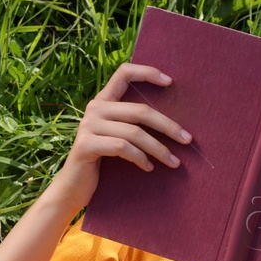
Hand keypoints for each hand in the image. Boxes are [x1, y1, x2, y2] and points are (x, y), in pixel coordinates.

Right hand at [46, 62, 190, 213]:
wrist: (73, 187)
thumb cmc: (101, 162)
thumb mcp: (116, 136)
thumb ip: (131, 123)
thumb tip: (171, 123)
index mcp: (103, 102)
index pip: (124, 73)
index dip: (147, 73)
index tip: (171, 82)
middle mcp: (94, 109)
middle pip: (140, 110)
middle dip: (167, 126)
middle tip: (187, 140)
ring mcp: (88, 126)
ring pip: (134, 133)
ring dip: (159, 149)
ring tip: (174, 162)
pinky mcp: (86, 145)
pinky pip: (122, 147)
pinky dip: (140, 158)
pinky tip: (149, 168)